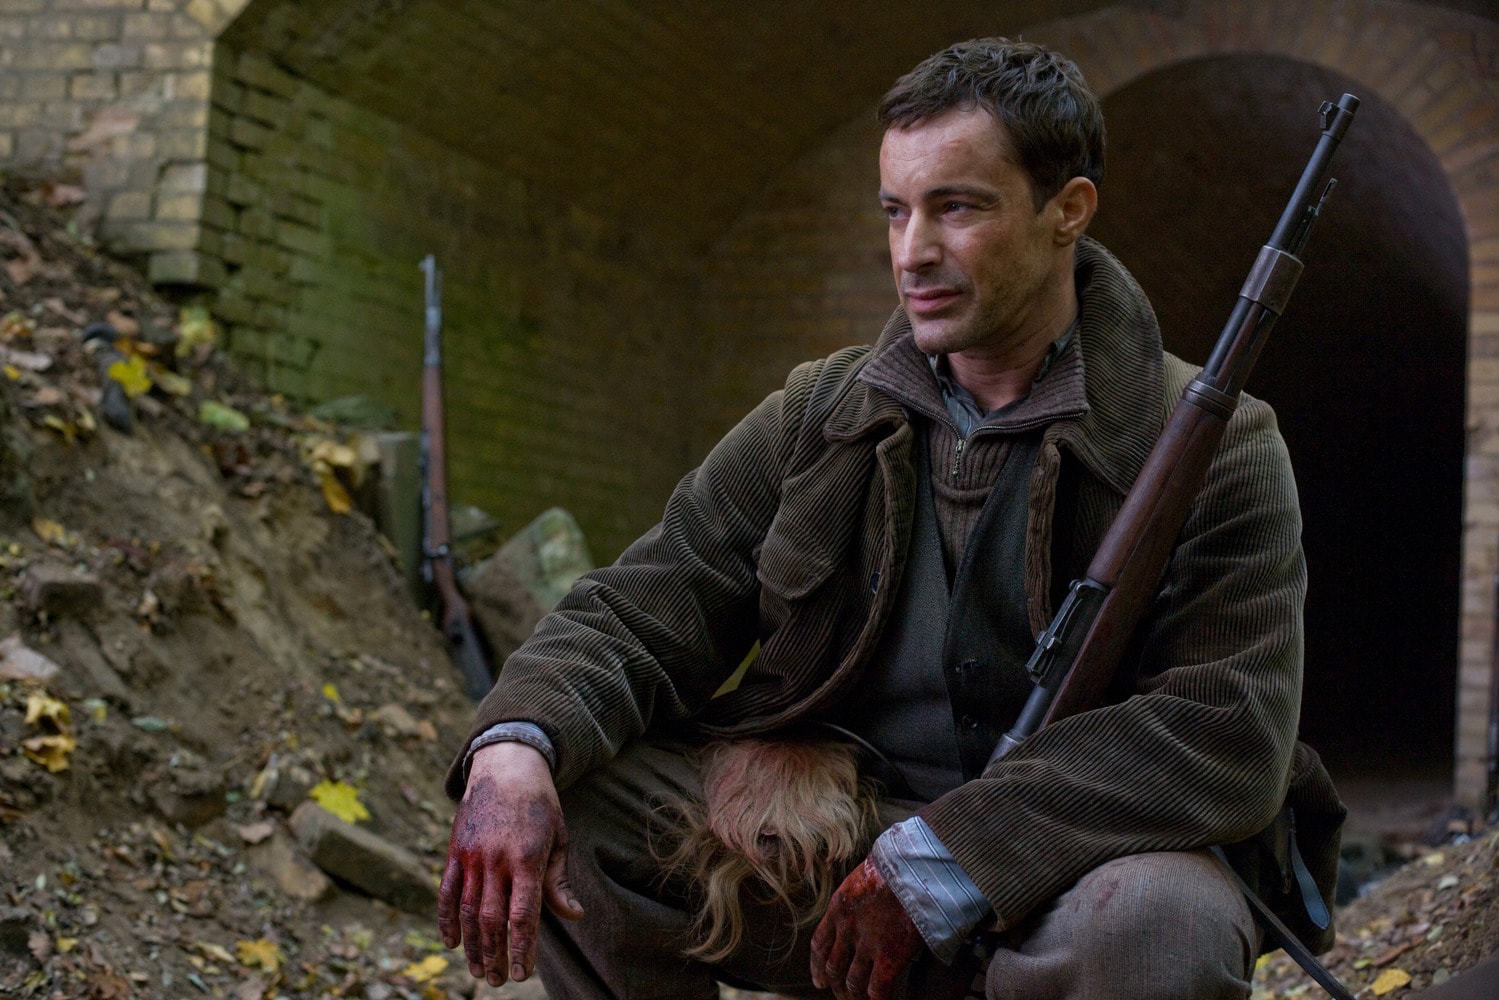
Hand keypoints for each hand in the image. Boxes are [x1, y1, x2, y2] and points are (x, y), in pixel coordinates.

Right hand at [437, 742, 583, 985]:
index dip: (522, 949)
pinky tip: (451, 943)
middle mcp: (495, 860)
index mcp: (526, 859)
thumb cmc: (540, 804)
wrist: (506, 765)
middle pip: (491, 920)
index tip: (521, 975)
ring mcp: (471, 856)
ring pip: (465, 911)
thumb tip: (574, 916)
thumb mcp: (558, 837)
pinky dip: (445, 920)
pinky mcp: (455, 851)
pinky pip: (446, 891)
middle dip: (495, 954)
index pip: (523, 916)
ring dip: (472, 946)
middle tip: (498, 980)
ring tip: (479, 971)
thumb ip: (559, 880)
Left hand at [809, 857, 924, 999]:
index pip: (820, 944)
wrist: (914, 868)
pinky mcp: (889, 957)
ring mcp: (867, 945)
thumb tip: (867, 898)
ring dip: (853, 996)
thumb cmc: (896, 864)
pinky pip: (878, 989)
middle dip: (835, 984)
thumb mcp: (865, 875)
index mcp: (839, 908)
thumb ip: (860, 895)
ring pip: (853, 982)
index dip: (817, 966)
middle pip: (834, 967)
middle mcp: (847, 929)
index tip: (819, 980)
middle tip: (838, 994)